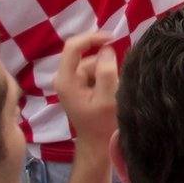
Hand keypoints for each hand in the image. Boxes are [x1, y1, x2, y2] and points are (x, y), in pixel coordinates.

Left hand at [53, 31, 118, 147]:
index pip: (73, 46)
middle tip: (119, 77)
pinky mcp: (78, 86)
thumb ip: (107, 72)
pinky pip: (93, 71)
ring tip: (116, 88)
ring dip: (106, 70)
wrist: (96, 145)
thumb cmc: (101, 124)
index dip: (92, 37)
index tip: (114, 38)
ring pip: (92, 63)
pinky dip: (104, 75)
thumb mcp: (107, 98)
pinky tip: (111, 89)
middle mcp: (64, 77)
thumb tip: (107, 49)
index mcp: (66, 79)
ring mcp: (71, 82)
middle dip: (104, 61)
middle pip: (85, 55)